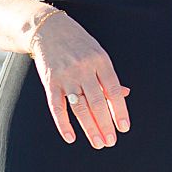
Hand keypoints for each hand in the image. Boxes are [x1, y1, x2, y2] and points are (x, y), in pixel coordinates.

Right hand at [30, 11, 130, 147]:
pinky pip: (56, 107)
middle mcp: (83, 68)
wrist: (47, 29)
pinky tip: (71, 137)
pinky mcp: (50, 82)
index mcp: (100, 60)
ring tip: (98, 143)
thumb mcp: (98, 53)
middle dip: (105, 124)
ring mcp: (66, 76)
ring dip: (89, 127)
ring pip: (79, 107)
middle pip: (97, 102)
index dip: (119, 110)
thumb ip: (109, 76)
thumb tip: (124, 95)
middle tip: (111, 142)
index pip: (113, 90)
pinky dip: (63, 124)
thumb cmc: (78, 43)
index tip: (124, 128)